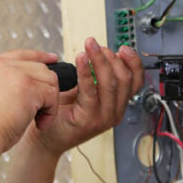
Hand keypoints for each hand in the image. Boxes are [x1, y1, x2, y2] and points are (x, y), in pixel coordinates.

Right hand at [0, 50, 62, 153]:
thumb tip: (20, 95)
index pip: (18, 55)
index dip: (38, 57)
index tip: (52, 59)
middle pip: (38, 67)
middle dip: (46, 88)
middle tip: (43, 110)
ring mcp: (15, 73)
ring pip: (49, 79)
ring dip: (48, 102)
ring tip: (38, 120)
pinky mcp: (28, 86)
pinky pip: (52, 95)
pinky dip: (50, 112)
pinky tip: (40, 124)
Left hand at [27, 38, 143, 156]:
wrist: (46, 138)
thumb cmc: (62, 114)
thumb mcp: (84, 91)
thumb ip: (95, 77)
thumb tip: (98, 52)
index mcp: (117, 104)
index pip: (136, 81)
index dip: (133, 62)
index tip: (123, 48)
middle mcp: (114, 112)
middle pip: (124, 79)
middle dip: (111, 57)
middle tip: (95, 45)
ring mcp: (103, 118)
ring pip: (110, 83)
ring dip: (100, 60)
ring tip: (89, 47)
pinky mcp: (88, 120)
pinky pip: (90, 92)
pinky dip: (86, 72)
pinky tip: (81, 59)